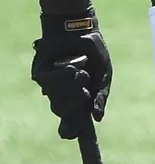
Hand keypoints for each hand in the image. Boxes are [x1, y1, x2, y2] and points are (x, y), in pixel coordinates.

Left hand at [32, 14, 111, 139]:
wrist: (80, 29)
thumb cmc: (93, 51)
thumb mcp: (104, 74)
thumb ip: (101, 95)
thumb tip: (97, 118)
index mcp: (77, 97)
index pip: (71, 119)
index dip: (71, 129)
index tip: (74, 134)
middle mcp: (61, 94)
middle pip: (63, 112)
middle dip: (76, 103)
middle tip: (84, 91)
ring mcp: (50, 86)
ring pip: (56, 99)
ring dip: (72, 85)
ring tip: (80, 70)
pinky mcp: (40, 75)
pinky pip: (48, 84)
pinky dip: (62, 75)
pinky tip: (68, 65)